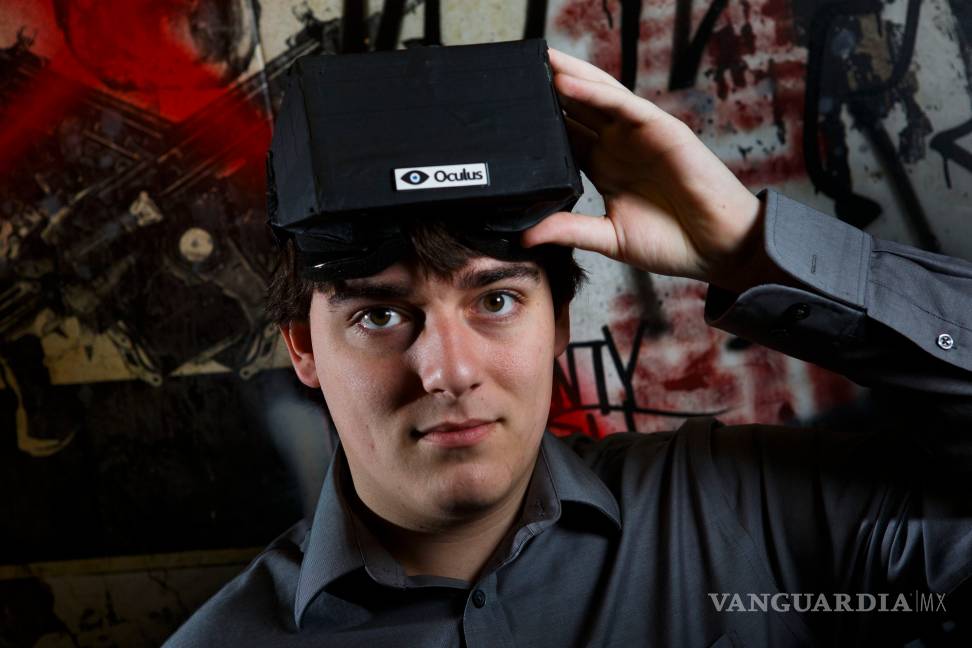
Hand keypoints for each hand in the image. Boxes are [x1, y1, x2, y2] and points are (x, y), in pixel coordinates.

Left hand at [522, 48, 770, 291]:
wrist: (718, 248)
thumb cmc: (671, 243)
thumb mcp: (609, 238)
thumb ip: (569, 230)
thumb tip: (525, 234)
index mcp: (603, 168)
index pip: (563, 137)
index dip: (537, 123)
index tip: (503, 114)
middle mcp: (618, 145)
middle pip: (575, 109)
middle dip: (546, 91)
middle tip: (511, 76)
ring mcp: (638, 135)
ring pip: (596, 96)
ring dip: (566, 78)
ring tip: (535, 62)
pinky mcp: (660, 129)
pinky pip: (622, 105)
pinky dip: (594, 93)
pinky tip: (566, 84)